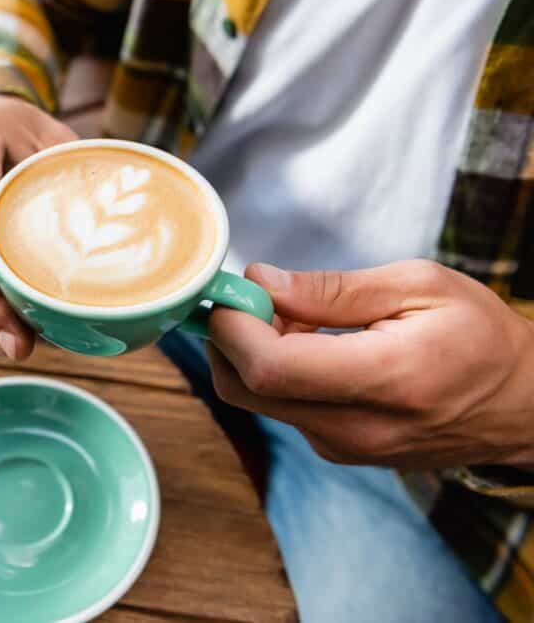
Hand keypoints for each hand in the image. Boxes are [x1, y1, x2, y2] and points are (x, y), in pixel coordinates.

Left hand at [207, 260, 533, 468]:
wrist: (524, 406)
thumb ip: (332, 289)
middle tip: (252, 296)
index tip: (231, 289)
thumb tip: (261, 282)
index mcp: (386, 379)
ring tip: (295, 315)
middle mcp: (357, 427)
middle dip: (227, 337)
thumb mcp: (419, 286)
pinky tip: (309, 343)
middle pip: (246, 389)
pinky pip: (281, 409)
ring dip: (251, 352)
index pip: (271, 367)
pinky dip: (274, 372)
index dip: (233, 326)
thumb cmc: (480, 337)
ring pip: (256, 400)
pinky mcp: (338, 451)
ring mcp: (345, 447)